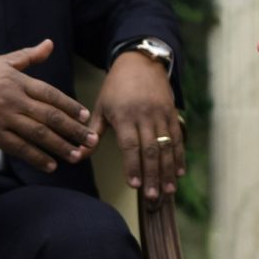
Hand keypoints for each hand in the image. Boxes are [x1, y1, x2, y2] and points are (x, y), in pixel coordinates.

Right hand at [0, 39, 96, 172]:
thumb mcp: (1, 62)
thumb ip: (28, 56)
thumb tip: (50, 44)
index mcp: (18, 82)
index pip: (50, 94)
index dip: (70, 106)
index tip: (85, 116)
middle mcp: (13, 100)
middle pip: (49, 117)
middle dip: (73, 130)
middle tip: (91, 140)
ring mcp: (3, 119)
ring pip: (37, 134)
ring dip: (59, 146)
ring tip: (77, 155)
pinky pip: (19, 148)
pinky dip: (36, 157)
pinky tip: (50, 165)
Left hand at [88, 50, 183, 201]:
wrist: (141, 61)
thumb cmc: (116, 86)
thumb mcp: (100, 106)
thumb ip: (93, 132)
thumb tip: (79, 155)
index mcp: (125, 115)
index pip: (130, 145)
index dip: (133, 166)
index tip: (134, 185)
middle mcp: (145, 116)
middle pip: (151, 150)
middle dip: (152, 175)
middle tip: (152, 197)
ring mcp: (161, 114)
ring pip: (167, 146)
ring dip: (168, 170)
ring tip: (168, 190)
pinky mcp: (172, 113)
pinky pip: (177, 137)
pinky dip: (179, 155)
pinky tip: (179, 172)